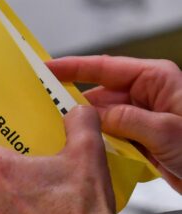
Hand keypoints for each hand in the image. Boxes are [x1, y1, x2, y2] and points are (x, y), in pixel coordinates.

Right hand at [47, 56, 181, 191]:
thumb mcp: (166, 130)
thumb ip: (126, 119)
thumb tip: (93, 113)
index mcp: (154, 79)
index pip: (104, 67)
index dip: (72, 66)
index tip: (46, 68)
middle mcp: (145, 94)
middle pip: (98, 92)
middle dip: (75, 102)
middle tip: (46, 108)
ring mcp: (140, 115)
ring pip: (101, 115)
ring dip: (86, 125)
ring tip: (61, 130)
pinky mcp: (137, 135)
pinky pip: (109, 133)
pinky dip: (96, 140)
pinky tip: (83, 147)